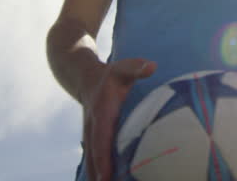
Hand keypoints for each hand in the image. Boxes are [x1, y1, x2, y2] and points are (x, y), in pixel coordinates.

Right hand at [82, 58, 156, 180]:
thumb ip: (136, 68)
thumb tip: (152, 66)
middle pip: (95, 155)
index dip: (103, 158)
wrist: (85, 78)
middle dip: (99, 174)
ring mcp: (90, 134)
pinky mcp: (92, 139)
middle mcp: (92, 127)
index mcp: (101, 113)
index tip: (105, 177)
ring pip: (92, 160)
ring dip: (96, 176)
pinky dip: (97, 172)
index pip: (101, 138)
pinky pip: (94, 158)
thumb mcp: (123, 68)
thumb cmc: (111, 75)